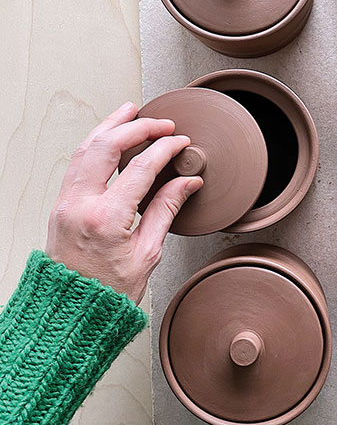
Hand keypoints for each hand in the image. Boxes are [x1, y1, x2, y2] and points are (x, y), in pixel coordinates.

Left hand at [45, 102, 202, 303]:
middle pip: (106, 146)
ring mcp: (65, 203)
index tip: (180, 144)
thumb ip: (166, 210)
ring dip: (109, 126)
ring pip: (85, 148)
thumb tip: (186, 182)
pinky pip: (76, 163)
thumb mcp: (147, 253)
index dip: (164, 150)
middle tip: (160, 122)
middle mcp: (79, 206)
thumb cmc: (108, 292)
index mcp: (105, 219)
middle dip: (136, 126)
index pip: (140, 168)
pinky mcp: (60, 205)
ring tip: (129, 112)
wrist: (72, 312)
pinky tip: (108, 138)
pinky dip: (95, 144)